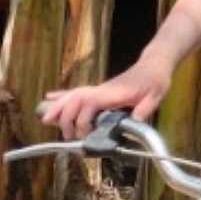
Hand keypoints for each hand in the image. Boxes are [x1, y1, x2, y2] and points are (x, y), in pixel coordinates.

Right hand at [39, 56, 171, 140]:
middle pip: (75, 99)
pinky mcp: (99, 91)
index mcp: (114, 92)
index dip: (82, 119)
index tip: (84, 135)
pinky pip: (76, 92)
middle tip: (66, 135)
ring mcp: (99, 89)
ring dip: (58, 106)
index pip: (89, 103)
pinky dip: (62, 96)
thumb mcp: (156, 94)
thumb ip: (145, 108)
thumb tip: (133, 122)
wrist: (154, 64)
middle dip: (65, 116)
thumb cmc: (155, 79)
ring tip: (45, 119)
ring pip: (73, 95)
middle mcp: (102, 90)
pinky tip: (49, 99)